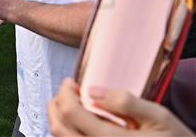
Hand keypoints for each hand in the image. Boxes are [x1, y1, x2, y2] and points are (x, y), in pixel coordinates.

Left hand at [48, 78, 193, 135]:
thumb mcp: (158, 116)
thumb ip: (125, 102)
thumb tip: (93, 91)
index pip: (71, 113)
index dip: (65, 92)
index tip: (71, 82)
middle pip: (59, 128)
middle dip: (55, 104)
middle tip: (66, 91)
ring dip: (57, 118)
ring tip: (68, 104)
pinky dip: (66, 131)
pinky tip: (76, 122)